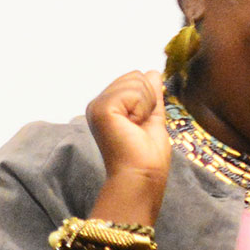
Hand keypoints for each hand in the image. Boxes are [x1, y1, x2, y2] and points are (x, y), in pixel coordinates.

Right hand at [86, 70, 172, 185]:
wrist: (142, 176)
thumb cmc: (147, 156)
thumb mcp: (152, 118)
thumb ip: (151, 95)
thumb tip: (153, 72)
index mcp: (107, 106)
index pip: (135, 79)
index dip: (149, 100)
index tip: (141, 126)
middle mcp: (97, 104)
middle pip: (136, 76)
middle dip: (148, 101)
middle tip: (139, 127)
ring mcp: (97, 106)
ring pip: (136, 81)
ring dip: (146, 107)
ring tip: (135, 128)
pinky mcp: (102, 109)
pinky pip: (133, 92)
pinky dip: (141, 110)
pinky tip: (132, 126)